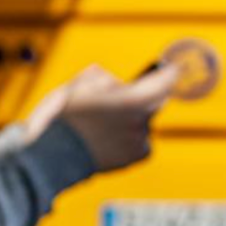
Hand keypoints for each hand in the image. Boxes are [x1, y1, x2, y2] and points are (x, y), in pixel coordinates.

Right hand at [26, 63, 179, 172]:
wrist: (54, 155)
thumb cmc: (63, 118)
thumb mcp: (79, 85)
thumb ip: (103, 79)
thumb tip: (114, 83)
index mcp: (132, 99)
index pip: (165, 81)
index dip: (168, 72)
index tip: (171, 68)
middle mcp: (141, 121)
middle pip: (156, 101)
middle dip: (146, 96)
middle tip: (123, 97)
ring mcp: (139, 140)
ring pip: (143, 122)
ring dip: (131, 120)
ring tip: (102, 124)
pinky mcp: (136, 157)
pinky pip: (140, 141)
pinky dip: (129, 139)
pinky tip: (108, 139)